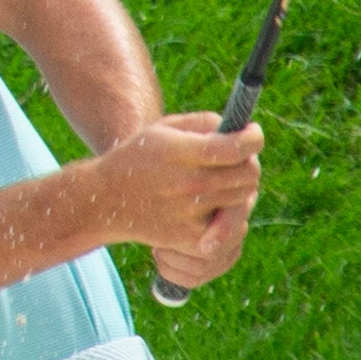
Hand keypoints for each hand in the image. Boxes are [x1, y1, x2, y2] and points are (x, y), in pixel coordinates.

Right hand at [90, 111, 261, 262]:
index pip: (236, 148)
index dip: (254, 138)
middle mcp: (189, 183)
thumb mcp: (163, 128)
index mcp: (182, 152)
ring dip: (240, 187)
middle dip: (249, 162)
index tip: (253, 134)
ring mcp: (191, 213)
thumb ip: (203, 122)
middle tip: (238, 159)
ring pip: (244, 198)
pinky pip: (230, 224)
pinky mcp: (192, 237)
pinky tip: (213, 202)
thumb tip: (239, 129)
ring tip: (223, 179)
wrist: (106, 200)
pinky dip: (227, 212)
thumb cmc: (139, 157)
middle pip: (249, 174)